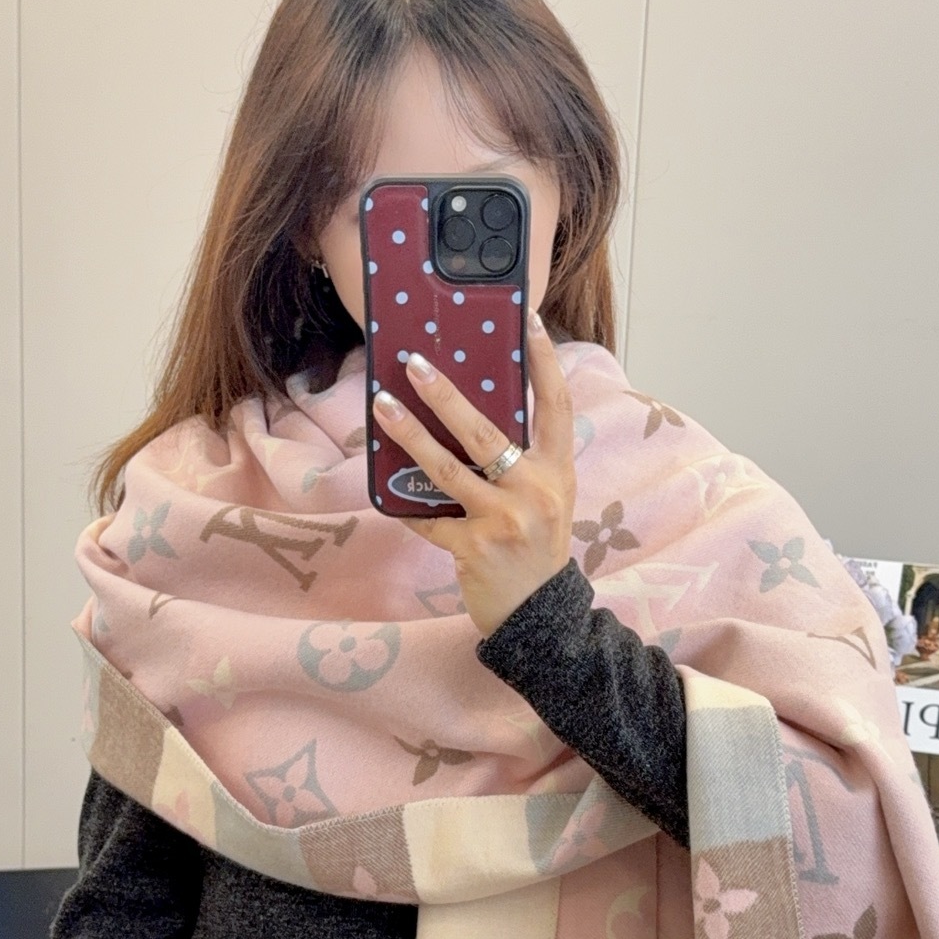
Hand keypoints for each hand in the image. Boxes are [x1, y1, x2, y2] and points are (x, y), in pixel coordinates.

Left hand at [373, 312, 575, 637]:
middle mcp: (535, 490)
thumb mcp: (545, 498)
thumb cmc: (536, 548)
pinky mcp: (474, 547)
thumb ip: (522, 461)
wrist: (540, 617)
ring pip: (448, 468)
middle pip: (485, 432)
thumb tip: (469, 414)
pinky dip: (406, 504)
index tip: (528, 321)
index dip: (544, 361)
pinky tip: (383, 486)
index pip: (556, 404)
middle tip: (414, 364)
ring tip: (382, 405)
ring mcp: (505, 520)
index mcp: (557, 470)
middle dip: (445, 395)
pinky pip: (430, 517)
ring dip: (409, 434)